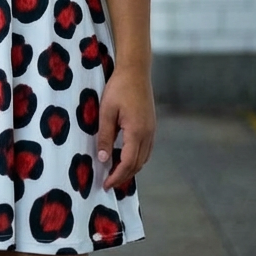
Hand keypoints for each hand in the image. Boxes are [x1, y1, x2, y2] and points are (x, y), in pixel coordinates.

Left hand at [96, 66, 155, 190]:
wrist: (136, 71)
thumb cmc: (119, 88)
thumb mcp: (106, 112)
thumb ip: (105, 136)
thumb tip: (103, 159)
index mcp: (137, 132)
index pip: (128, 163)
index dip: (117, 176)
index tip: (106, 185)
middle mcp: (148, 134)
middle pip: (138, 164)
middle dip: (124, 176)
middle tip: (108, 182)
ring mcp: (152, 130)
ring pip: (144, 158)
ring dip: (131, 168)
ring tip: (115, 172)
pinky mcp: (151, 125)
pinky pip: (145, 149)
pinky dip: (136, 158)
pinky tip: (125, 156)